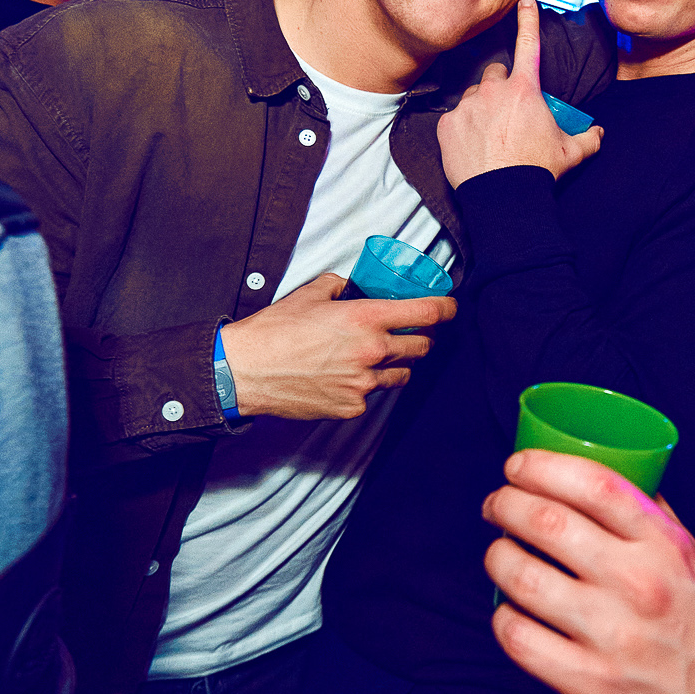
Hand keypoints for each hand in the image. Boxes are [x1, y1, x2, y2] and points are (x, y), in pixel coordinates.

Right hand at [220, 273, 454, 419]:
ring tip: (379, 355)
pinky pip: (373, 394)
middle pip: (422, 347)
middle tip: (413, 332)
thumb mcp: (310, 294)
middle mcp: (371, 352)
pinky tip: (348, 376)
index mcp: (365, 319)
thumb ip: (340, 287)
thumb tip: (353, 287)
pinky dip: (368, 384)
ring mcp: (363, 383)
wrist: (245, 371)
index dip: (445, 309)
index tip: (449, 308)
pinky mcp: (351, 406)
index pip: (426, 313)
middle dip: (423, 338)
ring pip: (403, 374)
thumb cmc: (274, 331)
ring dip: (398, 363)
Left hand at [438, 0, 603, 187]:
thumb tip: (599, 133)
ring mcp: (467, 106)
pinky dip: (462, 128)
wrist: (504, 197)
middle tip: (507, 113)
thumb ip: (588, 138)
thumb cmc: (538, 170)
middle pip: (495, 73)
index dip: (528, 19)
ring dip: (480, 107)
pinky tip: (472, 147)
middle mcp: (494, 90)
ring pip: (473, 96)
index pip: (528, 44)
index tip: (525, 0)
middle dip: (501, 86)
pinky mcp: (447, 124)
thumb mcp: (570, 153)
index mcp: (525, 90)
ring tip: (489, 135)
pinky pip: (454, 118)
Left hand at [483, 449, 694, 693]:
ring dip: (497, 557)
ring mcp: (613, 637)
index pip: (596, 484)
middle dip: (505, 504)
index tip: (517, 466)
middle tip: (496, 506)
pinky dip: (503, 618)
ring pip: (523, 576)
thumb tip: (602, 467)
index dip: (543, 466)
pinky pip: (519, 638)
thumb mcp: (691, 560)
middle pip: (547, 522)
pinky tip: (510, 611)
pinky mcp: (590, 684)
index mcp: (667, 546)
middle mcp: (641, 585)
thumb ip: (651, 513)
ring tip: (499, 555)